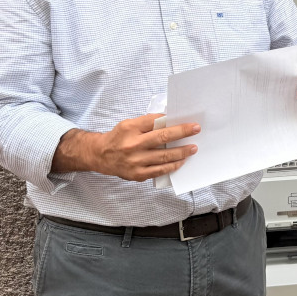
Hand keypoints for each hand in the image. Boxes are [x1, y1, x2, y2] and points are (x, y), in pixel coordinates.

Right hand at [52, 113, 199, 181]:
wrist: (100, 156)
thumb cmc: (118, 138)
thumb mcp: (129, 124)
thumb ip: (147, 123)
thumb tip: (170, 121)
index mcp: (130, 128)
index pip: (155, 122)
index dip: (174, 122)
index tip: (189, 122)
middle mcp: (132, 145)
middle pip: (162, 138)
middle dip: (182, 133)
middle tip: (196, 130)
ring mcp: (135, 161)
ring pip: (163, 157)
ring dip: (181, 152)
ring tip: (192, 148)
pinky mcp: (137, 174)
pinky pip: (159, 170)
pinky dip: (172, 166)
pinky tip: (181, 162)